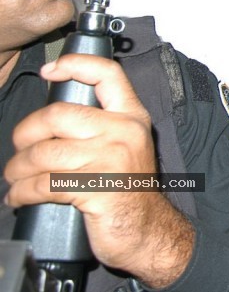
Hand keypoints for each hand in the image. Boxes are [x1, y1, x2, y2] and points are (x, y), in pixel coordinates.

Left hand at [5, 54, 193, 287]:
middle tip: (19, 149)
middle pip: (58, 115)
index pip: (107, 75)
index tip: (50, 70)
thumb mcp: (126, 144)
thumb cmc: (129, 188)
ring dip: (18, 169)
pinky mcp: (94, 188)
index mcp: (132, 117)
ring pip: (43, 153)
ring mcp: (110, 159)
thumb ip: (101, 124)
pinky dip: (22, 192)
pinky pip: (42, 184)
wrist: (147, 229)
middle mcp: (123, 132)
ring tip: (15, 178)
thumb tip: (53, 115)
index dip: (75, 64)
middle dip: (25, 133)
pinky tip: (20, 197)